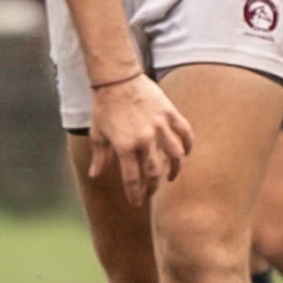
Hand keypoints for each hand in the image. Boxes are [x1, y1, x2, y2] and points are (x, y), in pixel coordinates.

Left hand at [85, 71, 193, 205]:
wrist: (116, 79)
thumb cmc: (104, 106)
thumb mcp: (97, 133)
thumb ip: (100, 156)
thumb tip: (95, 175)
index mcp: (124, 146)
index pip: (132, 179)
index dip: (135, 194)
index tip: (136, 202)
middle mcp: (144, 139)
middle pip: (154, 173)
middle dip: (153, 187)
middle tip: (151, 193)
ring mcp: (160, 126)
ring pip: (175, 156)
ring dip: (175, 170)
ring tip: (171, 177)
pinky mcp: (170, 113)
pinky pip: (185, 133)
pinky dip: (188, 145)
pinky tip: (185, 153)